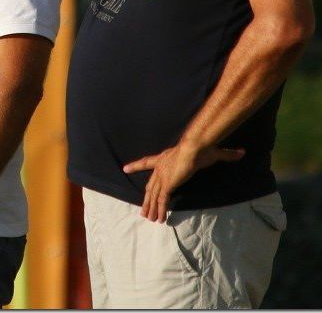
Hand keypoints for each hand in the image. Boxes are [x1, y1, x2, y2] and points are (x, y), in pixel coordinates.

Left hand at [123, 143, 244, 221]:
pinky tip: (160, 219)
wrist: (196, 147)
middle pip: (150, 186)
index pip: (146, 162)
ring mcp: (162, 176)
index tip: (125, 168)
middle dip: (146, 199)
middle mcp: (160, 168)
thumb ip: (226, 154)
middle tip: (143, 211)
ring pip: (154, 196)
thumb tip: (241, 153)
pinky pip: (162, 200)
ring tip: (149, 219)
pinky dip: (160, 210)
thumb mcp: (214, 152)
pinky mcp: (167, 184)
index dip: (136, 166)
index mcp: (164, 157)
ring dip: (152, 208)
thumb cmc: (203, 147)